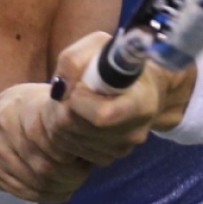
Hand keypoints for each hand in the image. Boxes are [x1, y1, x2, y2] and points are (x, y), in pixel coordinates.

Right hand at [0, 83, 91, 203]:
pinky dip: (47, 196)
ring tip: (74, 181)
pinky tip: (60, 191)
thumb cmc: (34, 107)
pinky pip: (23, 192)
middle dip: (71, 175)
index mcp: (21, 106)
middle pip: (44, 166)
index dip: (74, 156)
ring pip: (35, 183)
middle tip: (84, 171)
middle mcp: (1, 127)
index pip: (52, 141)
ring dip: (61, 188)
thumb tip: (98, 138)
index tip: (88, 157)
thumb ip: (67, 117)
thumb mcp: (50, 101)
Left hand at [44, 32, 194, 164]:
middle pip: (82, 128)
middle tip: (70, 92)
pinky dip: (67, 133)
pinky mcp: (108, 157)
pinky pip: (74, 149)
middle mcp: (135, 131)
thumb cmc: (114, 63)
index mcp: (142, 103)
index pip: (103, 116)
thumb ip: (74, 60)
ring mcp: (122, 148)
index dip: (80, 102)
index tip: (76, 87)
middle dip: (66, 108)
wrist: (135, 86)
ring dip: (62, 120)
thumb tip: (60, 89)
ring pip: (72, 140)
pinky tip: (77, 115)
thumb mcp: (96, 47)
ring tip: (73, 101)